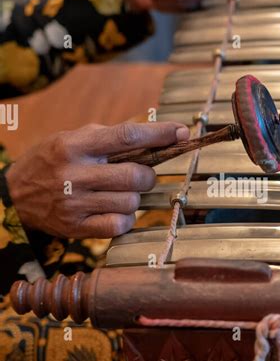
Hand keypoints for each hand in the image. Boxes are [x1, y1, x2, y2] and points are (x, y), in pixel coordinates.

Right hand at [6, 121, 188, 238]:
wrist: (14, 196)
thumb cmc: (53, 162)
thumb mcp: (72, 139)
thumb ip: (110, 138)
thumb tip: (159, 136)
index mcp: (74, 144)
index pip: (126, 136)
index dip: (160, 134)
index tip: (182, 132)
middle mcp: (73, 173)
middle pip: (134, 175)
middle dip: (147, 176)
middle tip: (140, 175)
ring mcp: (74, 203)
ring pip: (131, 202)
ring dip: (134, 198)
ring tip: (119, 193)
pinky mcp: (75, 227)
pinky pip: (120, 225)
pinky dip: (125, 218)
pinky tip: (114, 211)